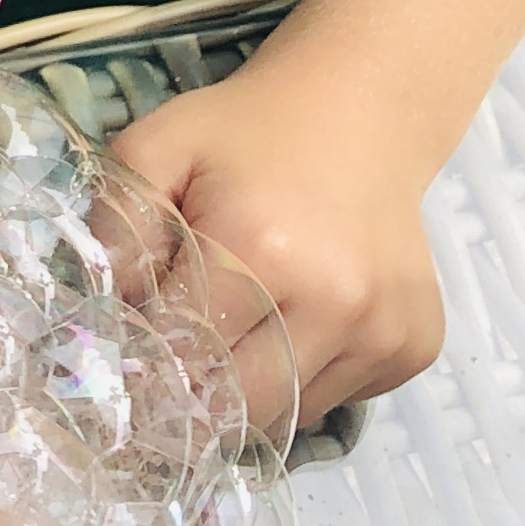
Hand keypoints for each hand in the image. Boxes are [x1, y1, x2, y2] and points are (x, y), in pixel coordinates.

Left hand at [112, 58, 449, 432]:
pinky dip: (308, 378)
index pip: (183, 355)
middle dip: (200, 393)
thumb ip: (116, 228)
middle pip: (241, 407)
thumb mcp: (155, 149)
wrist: (359, 113)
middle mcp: (335, 300)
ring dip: (256, 389)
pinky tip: (302, 318)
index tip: (136, 350)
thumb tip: (109, 315)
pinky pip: (340, 398)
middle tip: (183, 356)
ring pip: (292, 413)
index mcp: (260, 248)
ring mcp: (384, 330)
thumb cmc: (244, 134)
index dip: (149, 359)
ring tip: (250, 320)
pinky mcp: (416, 347)